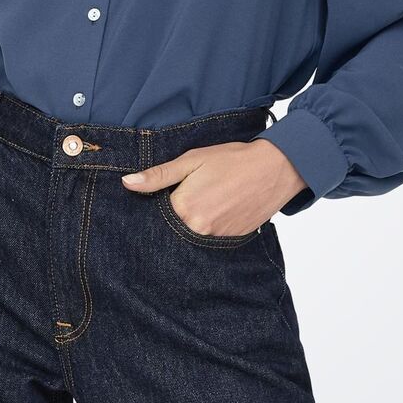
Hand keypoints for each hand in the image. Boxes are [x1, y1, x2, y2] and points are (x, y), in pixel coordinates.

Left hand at [120, 138, 305, 235]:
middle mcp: (198, 229)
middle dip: (174, 218)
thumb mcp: (192, 160)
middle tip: (189, 198)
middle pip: (173, 230)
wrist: (274, 169)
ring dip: (192, 224)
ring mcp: (216, 239)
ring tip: (205, 202)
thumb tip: (128, 183)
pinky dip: (210, 229)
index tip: (163, 197)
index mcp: (184, 208)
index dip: (157, 206)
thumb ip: (158, 175)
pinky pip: (211, 241)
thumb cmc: (232, 160)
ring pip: (192, 236)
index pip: (155, 217)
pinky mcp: (232, 242)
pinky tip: (218, 211)